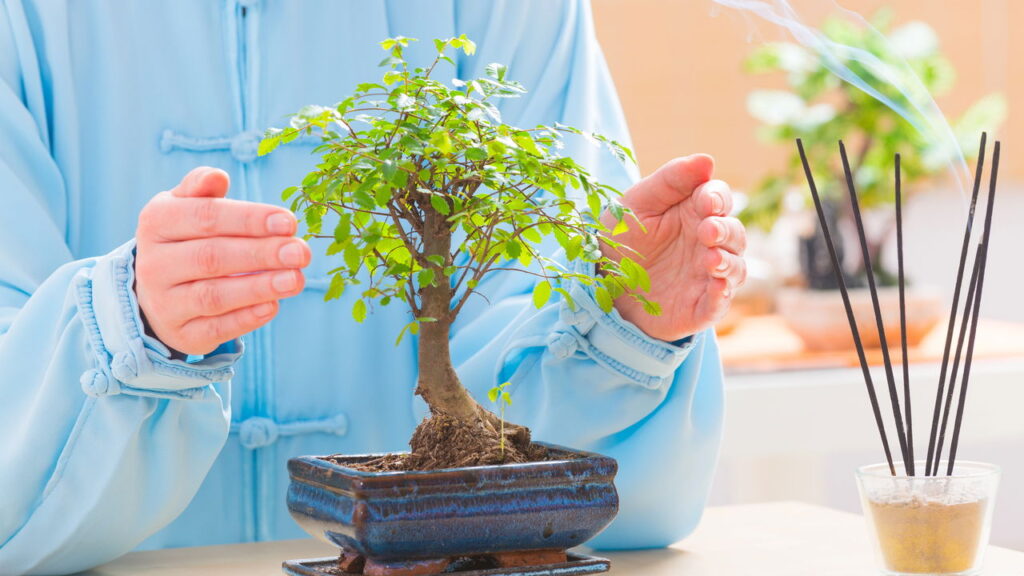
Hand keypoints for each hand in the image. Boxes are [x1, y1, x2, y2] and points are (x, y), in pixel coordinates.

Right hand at [135, 167, 309, 354]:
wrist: (155, 292)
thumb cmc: (185, 240)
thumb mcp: (184, 208)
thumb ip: (201, 190)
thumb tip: (217, 176)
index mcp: (157, 223)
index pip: (205, 217)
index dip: (249, 219)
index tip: (288, 222)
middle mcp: (154, 264)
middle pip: (212, 257)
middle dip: (261, 254)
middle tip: (301, 252)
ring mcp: (164, 304)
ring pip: (213, 295)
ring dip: (258, 287)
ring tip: (295, 280)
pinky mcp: (180, 335)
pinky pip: (214, 329)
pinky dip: (246, 318)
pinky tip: (274, 306)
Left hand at [601, 155, 745, 341]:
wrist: (599, 283)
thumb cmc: (620, 238)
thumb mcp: (637, 204)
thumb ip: (670, 181)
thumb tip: (707, 160)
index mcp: (694, 213)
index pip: (719, 199)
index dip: (718, 198)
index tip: (707, 202)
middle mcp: (706, 243)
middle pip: (734, 233)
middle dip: (725, 230)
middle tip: (707, 230)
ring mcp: (706, 276)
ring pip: (736, 267)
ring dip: (729, 261)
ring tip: (711, 258)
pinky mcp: (700, 307)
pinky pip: (720, 303)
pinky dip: (722, 295)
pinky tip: (716, 285)